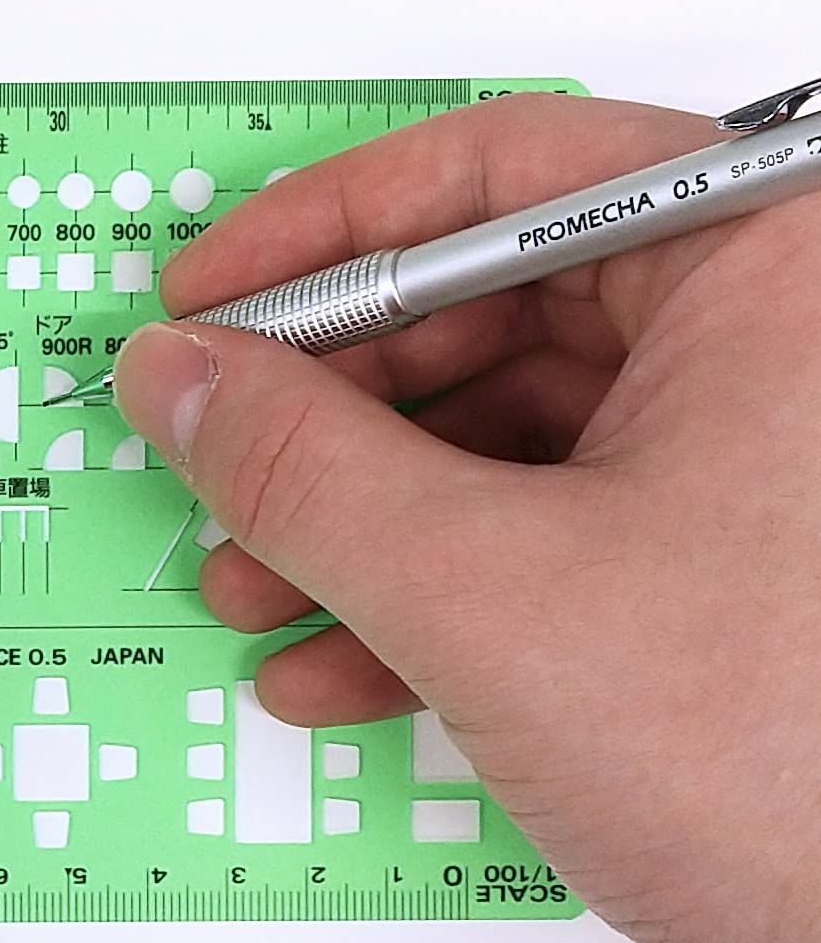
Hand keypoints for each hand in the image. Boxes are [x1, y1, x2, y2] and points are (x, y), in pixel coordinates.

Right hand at [113, 92, 820, 942]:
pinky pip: (545, 530)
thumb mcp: (481, 588)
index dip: (321, 234)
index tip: (208, 294)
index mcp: (768, 269)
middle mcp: (777, 344)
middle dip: (325, 411)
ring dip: (353, 518)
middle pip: (488, 308)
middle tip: (215, 454)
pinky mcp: (731, 569)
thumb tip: (183, 375)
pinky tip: (338, 660)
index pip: (500, 174)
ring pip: (503, 435)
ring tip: (254, 583)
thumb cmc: (793, 768)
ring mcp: (761, 461)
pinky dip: (429, 590)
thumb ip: (298, 463)